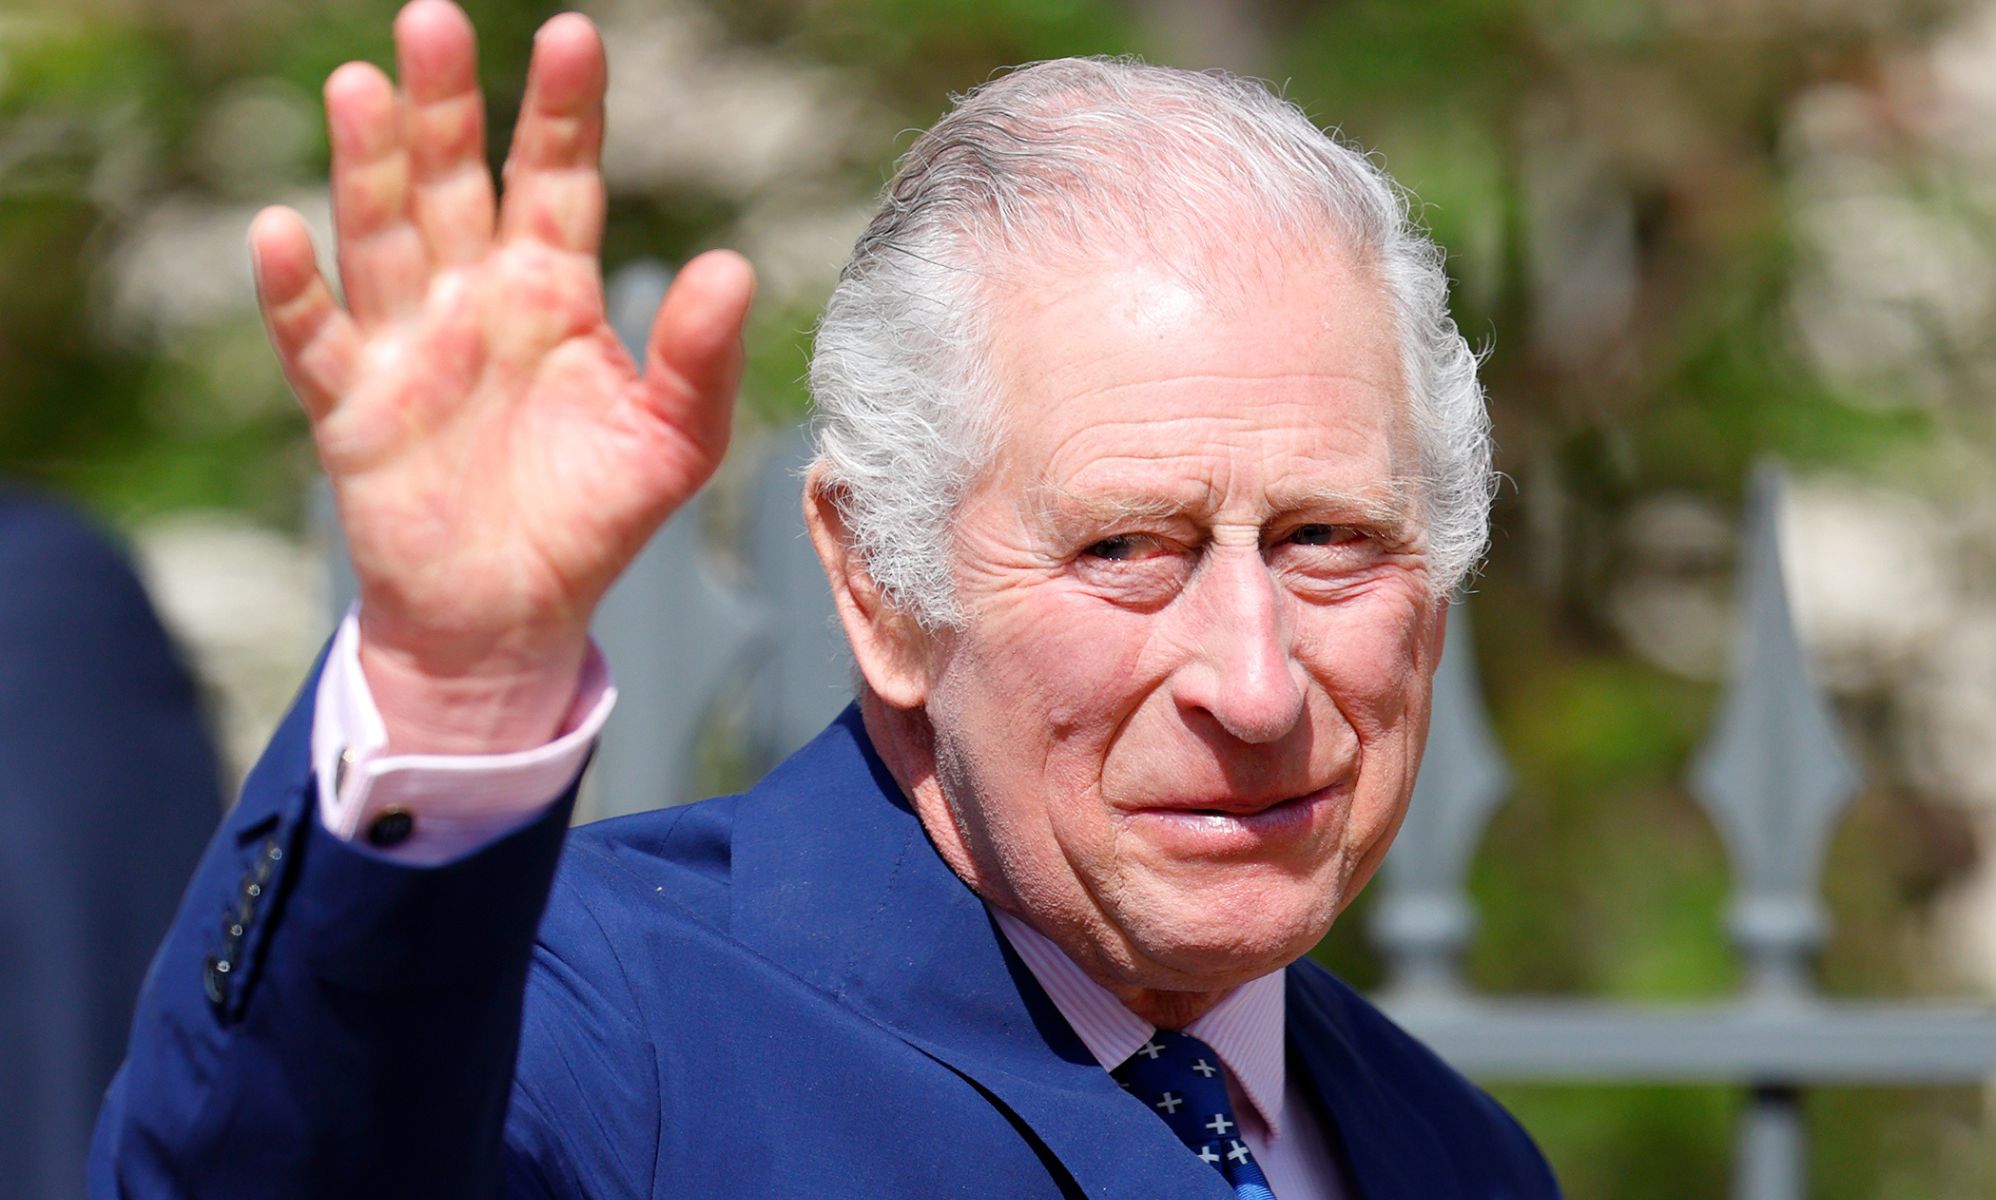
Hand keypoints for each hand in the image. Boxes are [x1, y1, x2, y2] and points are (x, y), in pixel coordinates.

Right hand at [250, 1, 753, 754]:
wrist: (511, 614)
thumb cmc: (594, 518)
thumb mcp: (672, 442)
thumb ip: (700, 359)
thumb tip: (731, 267)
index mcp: (554, 290)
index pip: (558, 179)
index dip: (563, 112)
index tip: (572, 36)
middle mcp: (473, 296)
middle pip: (454, 180)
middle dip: (445, 105)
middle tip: (434, 18)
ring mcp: (406, 343)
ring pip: (381, 234)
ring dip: (368, 166)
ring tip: (362, 86)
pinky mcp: (352, 405)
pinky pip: (316, 338)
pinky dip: (295, 289)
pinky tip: (282, 232)